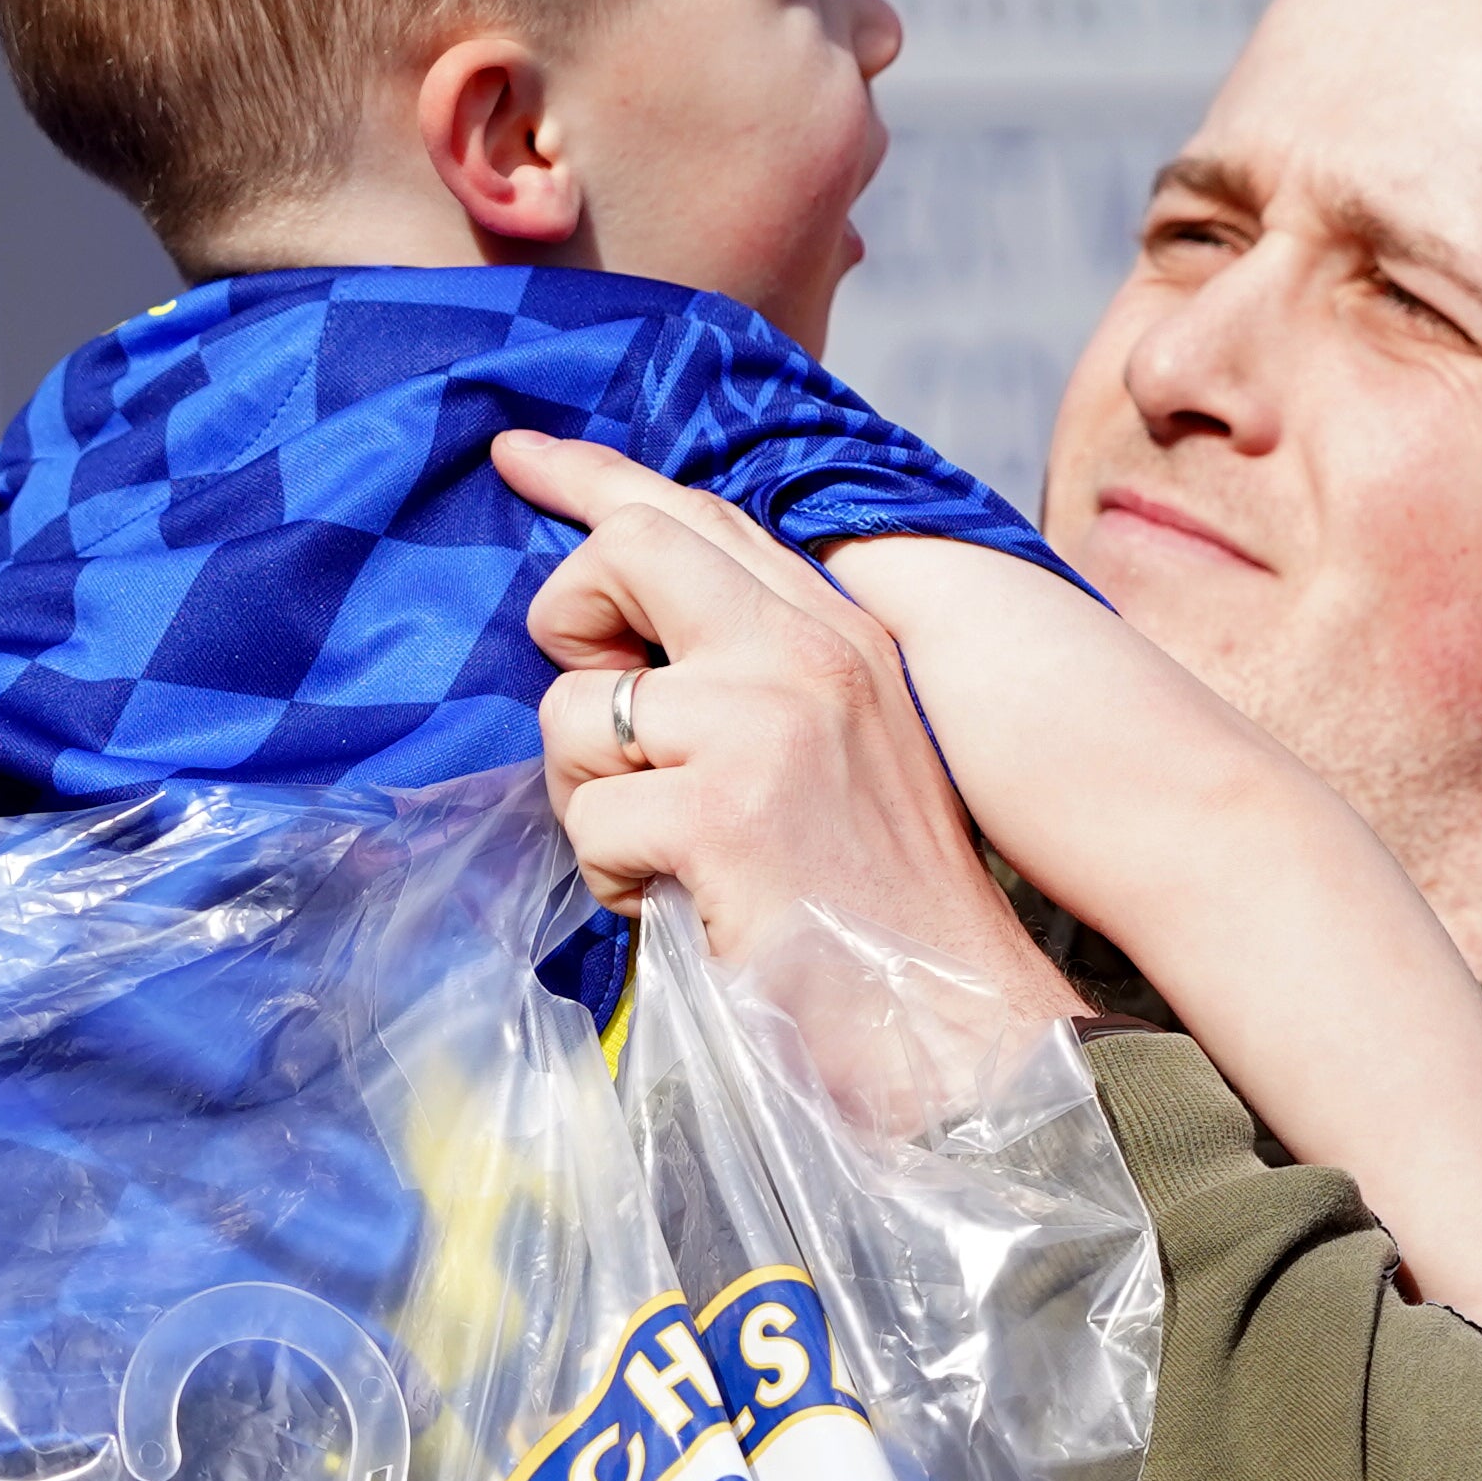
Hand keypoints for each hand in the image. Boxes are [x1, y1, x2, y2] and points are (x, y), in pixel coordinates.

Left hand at [489, 430, 1082, 1037]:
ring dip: (588, 798)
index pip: (698, 514)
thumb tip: (625, 653)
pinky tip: (678, 903)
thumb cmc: (885, 911)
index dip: (595, 478)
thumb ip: (754, 676)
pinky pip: (589, 819)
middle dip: (569, 619)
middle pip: (627, 549)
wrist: (962, 1027)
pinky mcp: (725, 809)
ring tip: (666, 854)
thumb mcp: (841, 753)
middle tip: (601, 715)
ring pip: (579, 709)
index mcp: (838, 633)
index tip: (519, 454)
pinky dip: (611, 878)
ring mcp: (767, 721)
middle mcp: (807, 651)